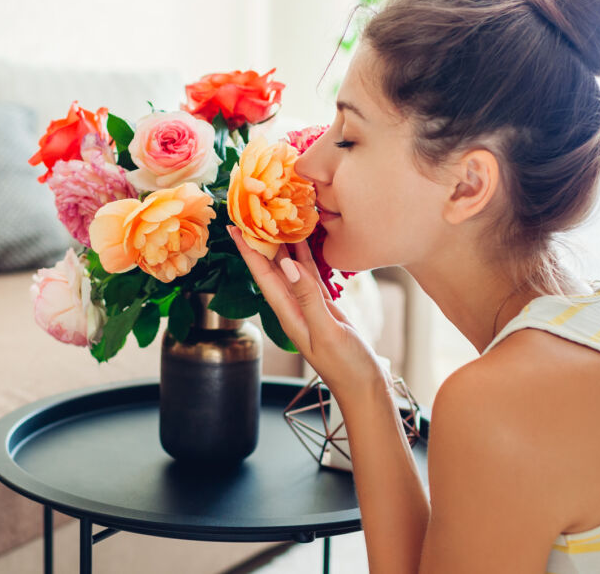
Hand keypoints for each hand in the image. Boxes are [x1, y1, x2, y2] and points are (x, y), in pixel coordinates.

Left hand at [226, 225, 388, 404]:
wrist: (365, 387)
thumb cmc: (346, 367)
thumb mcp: (327, 331)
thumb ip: (308, 298)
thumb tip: (286, 264)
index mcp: (288, 313)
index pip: (262, 276)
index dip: (247, 251)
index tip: (234, 227)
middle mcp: (293, 307)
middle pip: (271, 268)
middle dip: (260, 241)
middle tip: (252, 211)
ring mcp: (308, 307)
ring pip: (290, 269)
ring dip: (283, 245)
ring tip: (276, 217)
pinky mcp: (324, 307)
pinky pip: (309, 275)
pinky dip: (305, 256)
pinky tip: (305, 241)